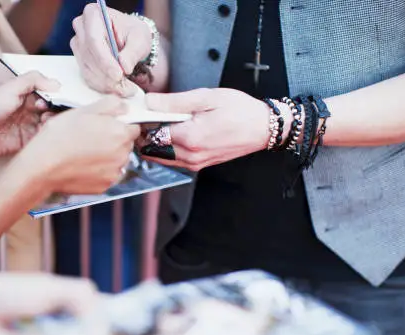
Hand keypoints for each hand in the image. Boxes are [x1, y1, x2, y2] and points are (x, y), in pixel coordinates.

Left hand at [0, 72, 59, 159]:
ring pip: (52, 122)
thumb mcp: (10, 88)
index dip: (56, 93)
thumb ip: (33, 80)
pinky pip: (46, 137)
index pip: (51, 92)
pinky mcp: (31, 141)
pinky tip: (42, 128)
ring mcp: (32, 125)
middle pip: (55, 108)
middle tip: (46, 108)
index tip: (56, 94)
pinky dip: (48, 132)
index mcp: (28, 94)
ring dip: (53, 120)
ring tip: (44, 119)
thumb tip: (57, 83)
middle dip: (56, 107)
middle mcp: (32, 109)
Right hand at [15, 97, 140, 194]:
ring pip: (118, 160)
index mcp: (120, 133)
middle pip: (126, 144)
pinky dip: (100, 170)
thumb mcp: (82, 111)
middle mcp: (122, 155)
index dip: (121, 125)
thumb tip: (123, 106)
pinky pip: (108, 175)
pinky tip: (83, 164)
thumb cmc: (59, 137)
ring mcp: (114, 172)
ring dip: (108, 156)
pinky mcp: (105, 186)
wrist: (42, 167)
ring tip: (85, 152)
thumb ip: (109, 105)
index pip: (134, 127)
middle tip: (91, 137)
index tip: (107, 125)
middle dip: (114, 140)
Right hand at [71, 4, 151, 95]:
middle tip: (126, 88)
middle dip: (108, 76)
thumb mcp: (140, 38)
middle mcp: (81, 28)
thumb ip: (133, 52)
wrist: (129, 40)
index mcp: (93, 14)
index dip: (105, 61)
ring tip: (126, 90)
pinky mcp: (80, 60)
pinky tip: (117, 90)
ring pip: (88, 70)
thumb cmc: (134, 34)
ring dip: (107, 84)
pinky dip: (103, 87)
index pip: (94, 40)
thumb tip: (124, 66)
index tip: (118, 75)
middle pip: (90, 57)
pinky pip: (88, 77)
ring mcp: (78, 45)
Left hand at [142, 89, 271, 170]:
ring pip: (161, 156)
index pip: (150, 133)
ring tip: (161, 121)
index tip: (141, 110)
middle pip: (152, 148)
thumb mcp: (206, 98)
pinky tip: (174, 131)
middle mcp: (190, 156)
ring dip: (154, 141)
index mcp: (190, 138)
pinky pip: (174, 159)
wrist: (263, 128)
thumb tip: (149, 102)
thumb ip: (174, 102)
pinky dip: (167, 147)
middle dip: (145, 133)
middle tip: (148, 115)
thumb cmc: (240, 110)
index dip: (142, 121)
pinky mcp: (199, 165)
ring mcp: (195, 164)